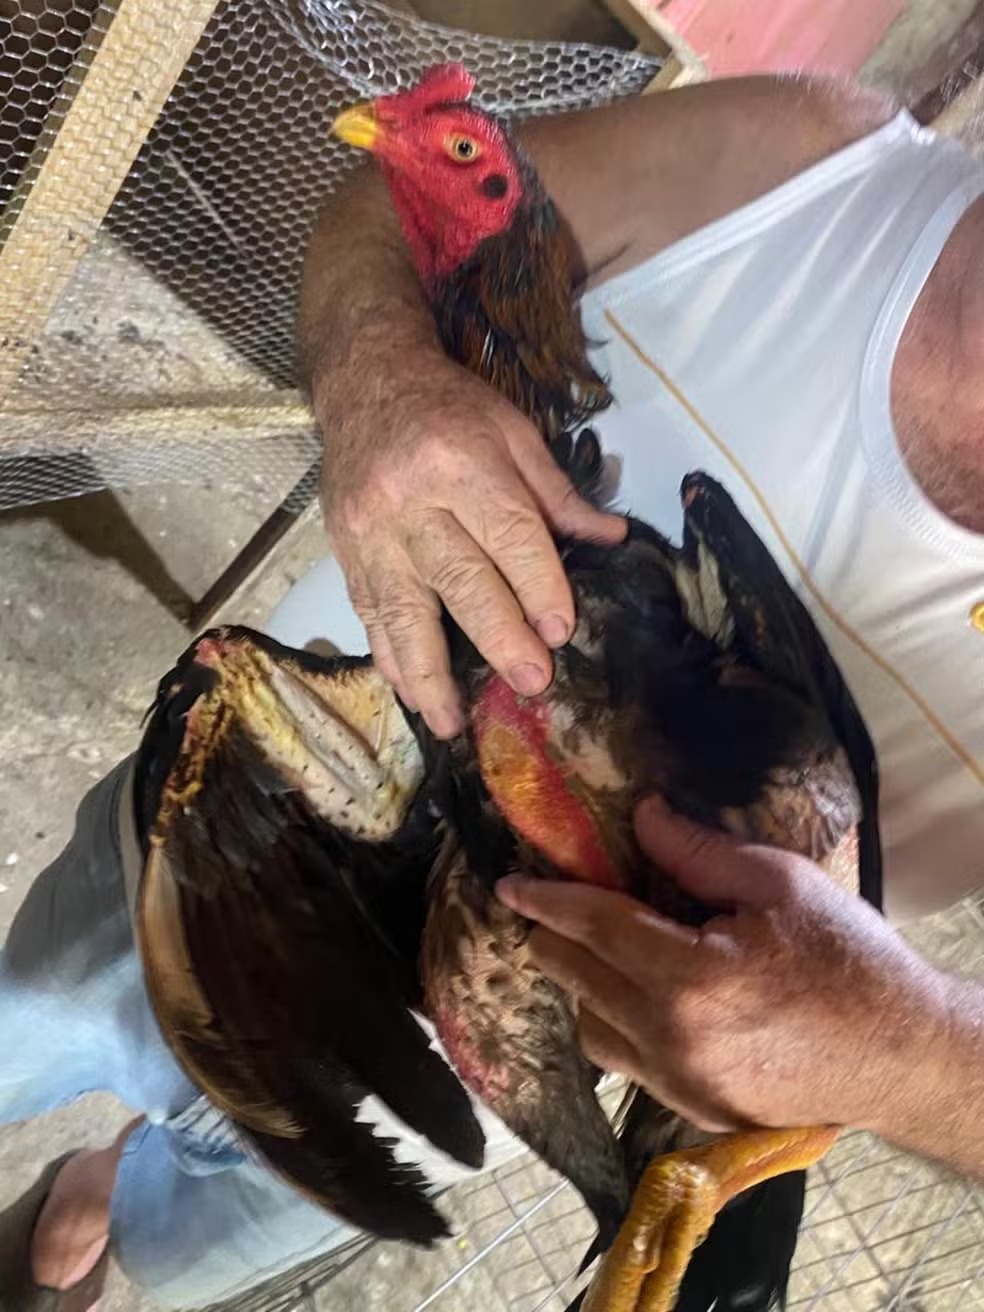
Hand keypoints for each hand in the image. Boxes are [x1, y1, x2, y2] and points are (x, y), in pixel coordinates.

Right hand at [316, 342, 623, 738]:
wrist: (364, 382)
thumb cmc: (448, 407)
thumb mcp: (512, 431)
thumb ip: (556, 492)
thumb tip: (610, 540)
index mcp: (460, 463)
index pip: (507, 534)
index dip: (537, 585)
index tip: (560, 629)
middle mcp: (410, 501)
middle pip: (459, 579)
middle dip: (498, 636)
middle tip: (530, 681)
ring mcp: (370, 532)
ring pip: (402, 611)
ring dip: (429, 673)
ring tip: (450, 722)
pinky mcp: (345, 552)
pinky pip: (369, 613)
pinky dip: (389, 657)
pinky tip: (409, 692)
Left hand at [496, 797, 946, 1132]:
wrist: (904, 1055)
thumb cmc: (848, 958)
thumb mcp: (780, 883)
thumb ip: (697, 851)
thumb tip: (640, 815)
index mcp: (688, 978)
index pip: (593, 928)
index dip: (546, 901)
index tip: (508, 886)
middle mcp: (670, 1039)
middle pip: (578, 980)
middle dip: (554, 938)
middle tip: (550, 907)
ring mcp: (680, 1084)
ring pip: (591, 1029)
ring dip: (583, 985)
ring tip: (604, 950)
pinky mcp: (695, 1109)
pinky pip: (627, 1064)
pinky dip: (616, 1025)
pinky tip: (640, 997)